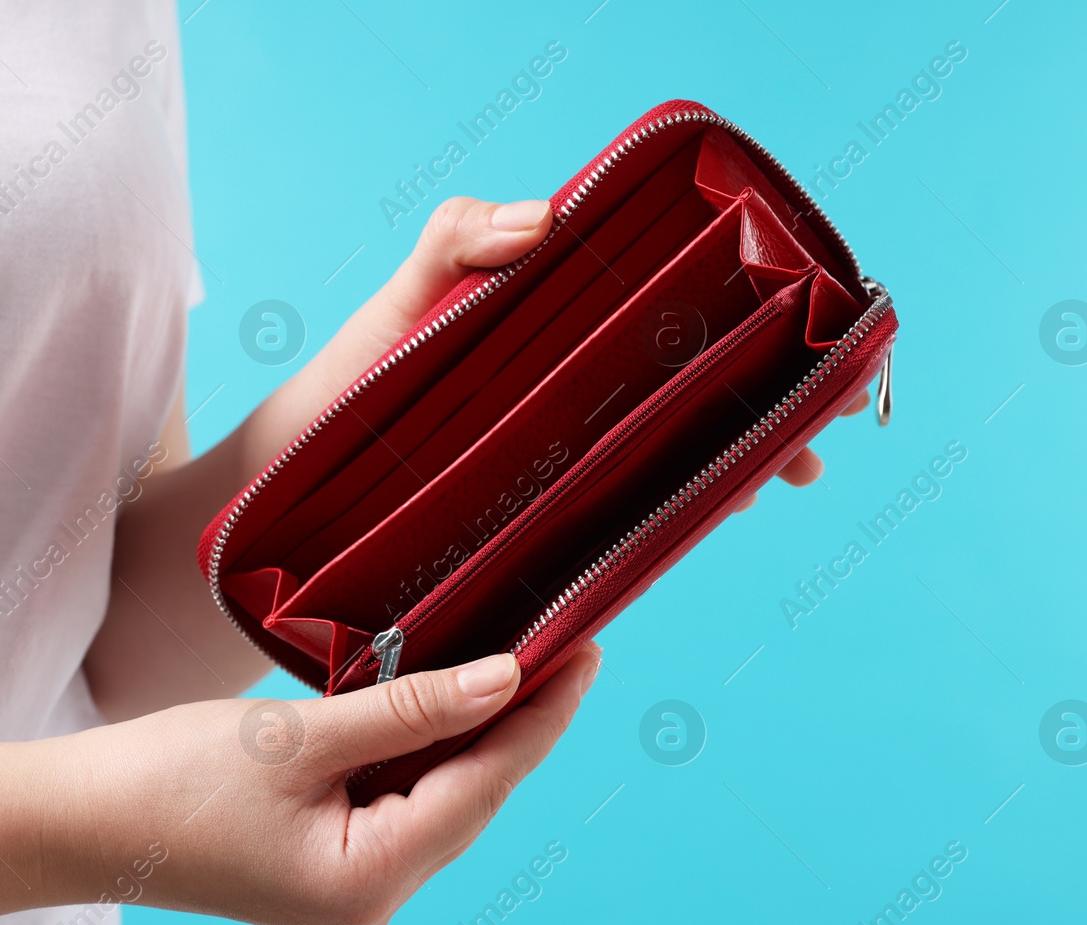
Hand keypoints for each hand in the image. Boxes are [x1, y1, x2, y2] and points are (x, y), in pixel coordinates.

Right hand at [60, 647, 600, 924]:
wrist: (75, 822)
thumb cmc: (169, 779)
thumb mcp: (300, 737)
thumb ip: (411, 709)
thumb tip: (507, 676)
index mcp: (368, 883)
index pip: (485, 785)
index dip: (541, 715)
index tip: (585, 650)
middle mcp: (372, 902)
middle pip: (470, 797)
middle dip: (515, 720)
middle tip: (563, 639)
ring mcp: (351, 891)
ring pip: (438, 799)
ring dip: (470, 733)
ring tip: (520, 656)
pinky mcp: (331, 868)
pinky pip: (401, 802)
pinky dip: (423, 751)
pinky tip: (448, 699)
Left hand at [238, 195, 864, 509]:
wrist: (282, 497)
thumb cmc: (346, 390)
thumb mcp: (405, 298)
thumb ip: (458, 238)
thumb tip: (550, 219)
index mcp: (562, 349)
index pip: (676, 332)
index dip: (749, 340)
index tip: (802, 357)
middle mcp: (575, 415)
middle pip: (693, 409)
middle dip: (764, 422)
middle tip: (805, 451)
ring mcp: (561, 480)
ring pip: (668, 473)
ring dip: (729, 476)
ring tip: (764, 485)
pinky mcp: (539, 544)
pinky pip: (616, 537)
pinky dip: (663, 532)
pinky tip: (693, 533)